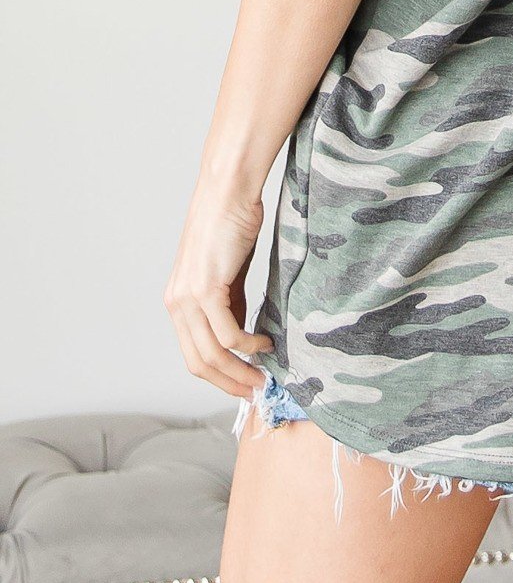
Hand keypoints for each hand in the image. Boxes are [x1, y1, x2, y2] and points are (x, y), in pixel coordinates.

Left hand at [164, 181, 275, 400]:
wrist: (228, 191)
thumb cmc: (232, 224)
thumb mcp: (228, 274)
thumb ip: (230, 305)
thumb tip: (242, 338)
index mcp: (178, 301)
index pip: (193, 354)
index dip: (218, 376)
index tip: (244, 384)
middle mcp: (176, 303)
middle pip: (198, 363)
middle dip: (228, 383)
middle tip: (255, 392)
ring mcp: (189, 297)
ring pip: (211, 354)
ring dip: (239, 371)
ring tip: (263, 375)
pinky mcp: (206, 288)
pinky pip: (228, 333)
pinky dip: (248, 346)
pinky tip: (265, 343)